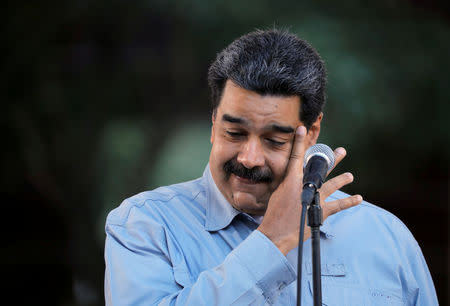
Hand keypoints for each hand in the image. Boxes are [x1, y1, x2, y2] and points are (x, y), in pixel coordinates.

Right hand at [257, 126, 361, 254]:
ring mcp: (314, 198)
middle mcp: (304, 186)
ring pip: (332, 185)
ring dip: (342, 179)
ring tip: (350, 176)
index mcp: (290, 180)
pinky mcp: (321, 211)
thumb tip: (290, 178)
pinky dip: (350, 202)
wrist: (276, 232)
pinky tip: (359, 198)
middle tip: (341, 151)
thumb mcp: (276, 194)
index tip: (302, 128)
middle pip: (320, 168)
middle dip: (331, 159)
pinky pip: (339, 205)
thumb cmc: (273, 214)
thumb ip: (285, 184)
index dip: (299, 142)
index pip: (295, 156)